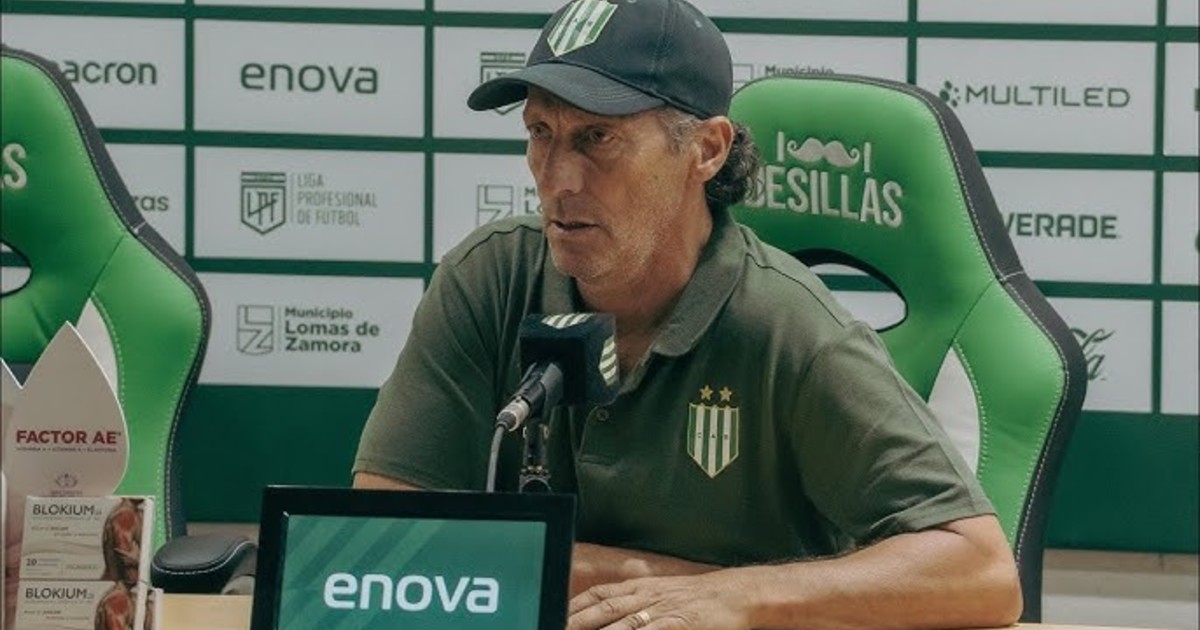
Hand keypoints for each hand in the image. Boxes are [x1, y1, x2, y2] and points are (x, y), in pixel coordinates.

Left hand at [567, 570, 754, 629]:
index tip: (552, 615)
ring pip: (621, 623)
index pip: (597, 594)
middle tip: (554, 628)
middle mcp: (645, 596)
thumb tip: (605, 614)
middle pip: (602, 609)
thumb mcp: (659, 593)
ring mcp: (661, 610)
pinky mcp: (678, 624)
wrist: (733, 595)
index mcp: (639, 587)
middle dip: (576, 622)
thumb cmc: (694, 599)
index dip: (573, 606)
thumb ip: (632, 603)